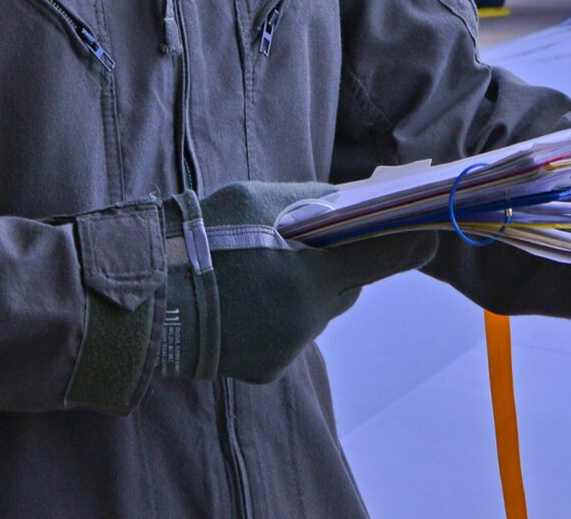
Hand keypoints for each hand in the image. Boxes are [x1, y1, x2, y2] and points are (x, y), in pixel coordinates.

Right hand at [159, 181, 434, 384]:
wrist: (142, 304)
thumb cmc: (197, 239)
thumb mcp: (253, 202)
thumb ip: (308, 203)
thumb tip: (352, 200)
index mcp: (310, 277)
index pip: (382, 258)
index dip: (409, 241)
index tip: (428, 228)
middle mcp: (308, 320)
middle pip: (348, 286)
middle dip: (339, 262)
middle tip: (312, 239)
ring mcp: (287, 348)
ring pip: (317, 310)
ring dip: (303, 288)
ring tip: (259, 268)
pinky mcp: (267, 370)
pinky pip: (289, 333)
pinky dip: (277, 314)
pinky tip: (242, 298)